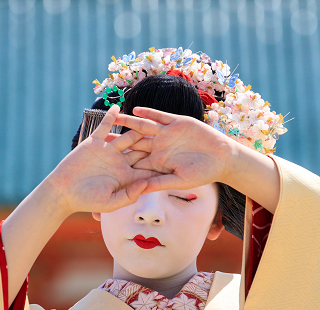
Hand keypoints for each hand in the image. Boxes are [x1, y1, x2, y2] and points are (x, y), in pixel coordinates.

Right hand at [49, 105, 161, 215]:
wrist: (63, 191)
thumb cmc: (87, 200)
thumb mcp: (111, 202)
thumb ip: (129, 194)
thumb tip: (147, 183)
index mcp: (126, 176)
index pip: (146, 168)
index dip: (161, 164)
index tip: (177, 159)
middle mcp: (120, 162)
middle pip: (140, 149)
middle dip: (154, 142)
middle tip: (171, 132)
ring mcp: (108, 151)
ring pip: (126, 136)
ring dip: (137, 126)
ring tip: (150, 116)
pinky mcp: (95, 143)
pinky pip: (105, 127)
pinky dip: (110, 117)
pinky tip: (118, 107)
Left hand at [113, 107, 235, 192]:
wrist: (222, 157)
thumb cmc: (203, 173)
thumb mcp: (179, 180)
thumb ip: (159, 183)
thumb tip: (139, 189)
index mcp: (158, 162)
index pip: (135, 162)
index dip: (119, 162)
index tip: (101, 165)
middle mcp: (159, 147)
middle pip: (133, 143)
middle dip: (117, 141)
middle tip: (97, 139)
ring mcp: (166, 134)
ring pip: (143, 127)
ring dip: (128, 122)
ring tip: (112, 116)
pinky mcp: (176, 122)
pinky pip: (159, 116)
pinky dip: (148, 113)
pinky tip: (135, 109)